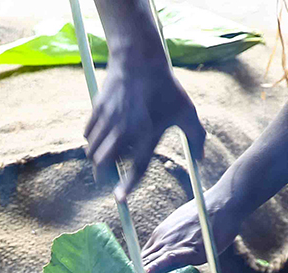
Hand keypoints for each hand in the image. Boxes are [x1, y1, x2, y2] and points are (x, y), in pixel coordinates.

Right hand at [85, 51, 203, 201]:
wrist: (140, 58)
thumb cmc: (166, 86)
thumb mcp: (187, 110)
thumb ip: (196, 136)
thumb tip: (200, 160)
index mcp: (148, 132)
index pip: (136, 167)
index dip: (127, 186)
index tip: (119, 199)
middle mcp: (126, 128)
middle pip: (104, 162)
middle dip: (103, 175)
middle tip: (107, 179)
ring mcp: (109, 118)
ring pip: (92, 150)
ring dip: (96, 159)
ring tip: (104, 158)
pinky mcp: (97, 109)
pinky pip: (87, 134)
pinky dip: (91, 141)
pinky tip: (100, 138)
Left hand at [142, 198, 235, 272]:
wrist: (222, 203)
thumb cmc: (205, 214)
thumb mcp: (181, 225)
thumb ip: (172, 241)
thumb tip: (170, 255)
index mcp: (160, 235)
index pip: (142, 256)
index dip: (136, 271)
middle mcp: (162, 239)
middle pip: (142, 261)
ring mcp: (174, 243)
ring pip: (152, 261)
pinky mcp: (189, 248)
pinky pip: (168, 258)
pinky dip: (157, 266)